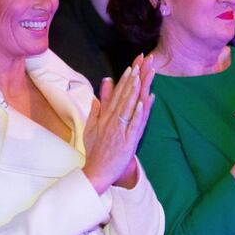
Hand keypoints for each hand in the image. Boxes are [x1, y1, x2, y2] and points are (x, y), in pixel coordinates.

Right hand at [83, 54, 155, 193]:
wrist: (96, 172)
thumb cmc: (94, 150)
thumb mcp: (91, 126)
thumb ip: (96, 108)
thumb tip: (98, 93)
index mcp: (105, 117)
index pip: (116, 94)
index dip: (125, 79)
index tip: (132, 65)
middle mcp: (112, 120)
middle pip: (124, 96)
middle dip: (133, 78)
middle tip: (142, 62)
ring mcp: (120, 130)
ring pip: (129, 106)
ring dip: (136, 90)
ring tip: (142, 75)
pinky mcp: (127, 141)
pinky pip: (134, 125)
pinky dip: (138, 112)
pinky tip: (144, 101)